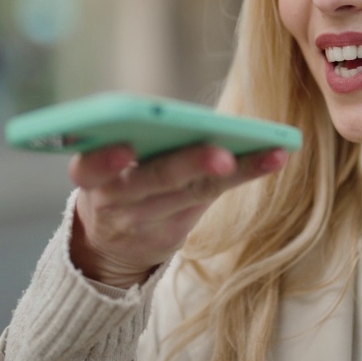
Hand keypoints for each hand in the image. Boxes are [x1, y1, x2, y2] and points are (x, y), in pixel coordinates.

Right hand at [67, 143, 287, 287]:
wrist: (110, 246)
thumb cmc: (115, 181)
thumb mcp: (104, 168)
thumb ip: (134, 142)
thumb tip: (186, 115)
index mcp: (88, 175)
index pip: (89, 169)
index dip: (105, 161)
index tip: (126, 148)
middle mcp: (114, 201)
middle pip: (154, 180)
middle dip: (189, 164)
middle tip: (222, 153)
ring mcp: (147, 221)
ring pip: (193, 192)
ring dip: (235, 170)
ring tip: (270, 152)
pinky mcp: (172, 235)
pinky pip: (212, 199)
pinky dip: (244, 175)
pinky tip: (273, 157)